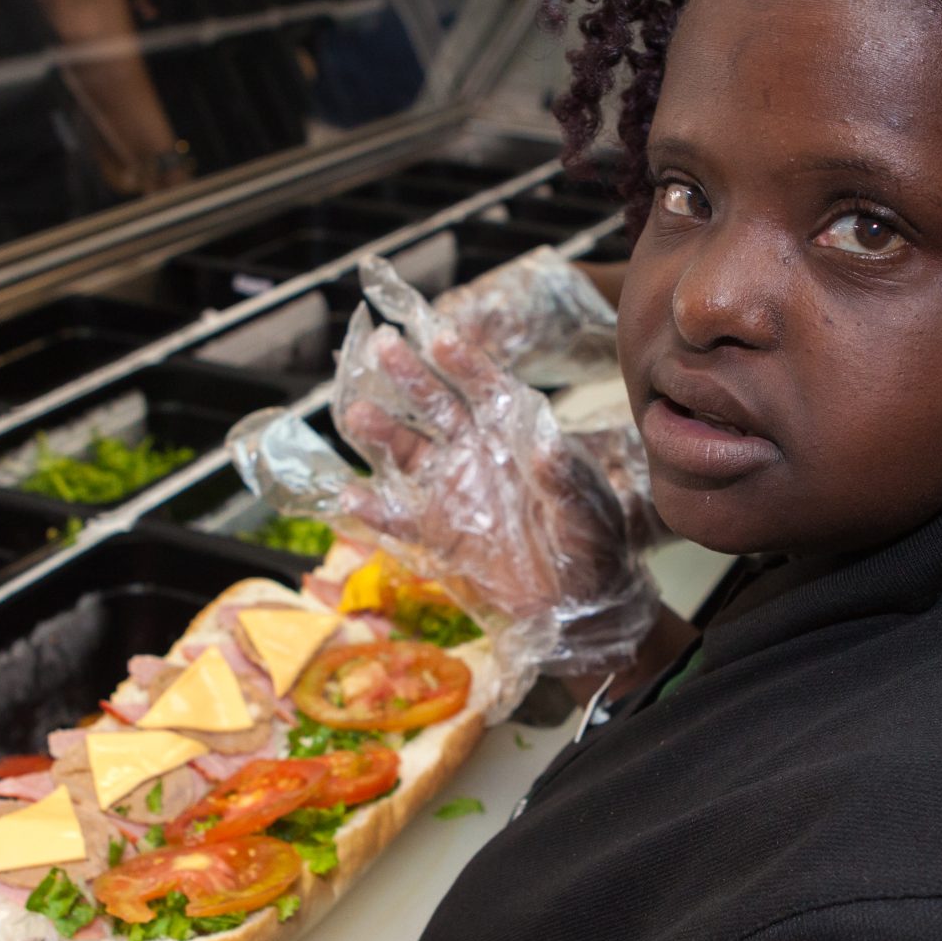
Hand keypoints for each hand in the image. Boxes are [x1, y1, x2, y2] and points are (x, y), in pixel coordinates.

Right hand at [328, 263, 656, 681]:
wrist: (581, 604)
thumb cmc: (593, 544)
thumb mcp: (586, 509)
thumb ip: (563, 478)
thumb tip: (546, 445)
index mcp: (516, 435)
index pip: (486, 388)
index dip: (462, 361)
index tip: (438, 335)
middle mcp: (478, 453)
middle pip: (437, 405)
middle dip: (409, 375)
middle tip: (380, 345)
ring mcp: (455, 490)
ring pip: (408, 452)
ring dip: (381, 432)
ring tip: (355, 412)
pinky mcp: (440, 533)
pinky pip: (400, 517)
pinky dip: (374, 510)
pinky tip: (348, 498)